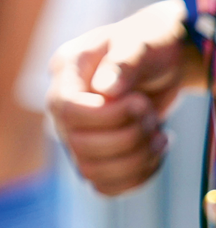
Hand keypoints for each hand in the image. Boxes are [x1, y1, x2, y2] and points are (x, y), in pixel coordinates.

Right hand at [46, 0, 201, 194]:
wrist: (164, 61)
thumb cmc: (149, 43)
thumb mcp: (139, 42)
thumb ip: (123, 61)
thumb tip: (105, 90)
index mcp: (66, 73)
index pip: (67, 110)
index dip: (106, 116)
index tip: (139, 101)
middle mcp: (63, 106)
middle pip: (78, 145)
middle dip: (127, 137)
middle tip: (150, 114)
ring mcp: (77, 134)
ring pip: (90, 170)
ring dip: (134, 160)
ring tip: (158, 134)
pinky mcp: (97, 155)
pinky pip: (105, 185)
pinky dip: (136, 178)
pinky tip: (155, 152)